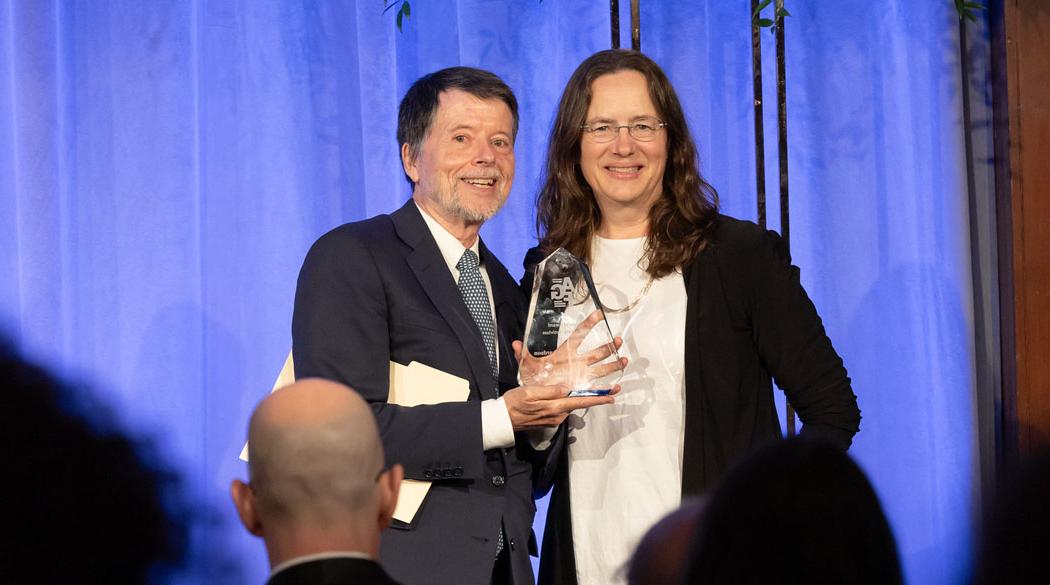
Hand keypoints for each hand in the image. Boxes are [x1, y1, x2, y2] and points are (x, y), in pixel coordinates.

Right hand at [502, 383, 619, 429]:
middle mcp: (558, 415)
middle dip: (595, 397)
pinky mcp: (550, 419)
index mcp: (554, 407)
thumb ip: (549, 391)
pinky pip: (563, 408)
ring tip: (589, 390)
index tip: (612, 397)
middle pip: (580, 403)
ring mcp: (554, 419)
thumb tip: (566, 388)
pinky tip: (566, 395)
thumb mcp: (529, 392)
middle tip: (612, 391)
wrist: (503, 419)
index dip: (598, 399)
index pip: (581, 401)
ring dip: (580, 398)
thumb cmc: (514, 403)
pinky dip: (568, 401)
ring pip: (571, 405)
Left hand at [513, 310, 626, 387]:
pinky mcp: (583, 387)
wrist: (536, 395)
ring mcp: (582, 374)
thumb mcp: (526, 366)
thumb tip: (515, 343)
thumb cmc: (533, 378)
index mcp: (565, 352)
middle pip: (596, 352)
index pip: (579, 335)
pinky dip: (608, 389)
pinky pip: (598, 388)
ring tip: (624, 359)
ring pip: (602, 367)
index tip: (599, 314)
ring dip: (614, 363)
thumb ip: (521, 354)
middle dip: (608, 346)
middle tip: (618, 340)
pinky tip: (617, 388)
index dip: (589, 324)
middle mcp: (577, 361)